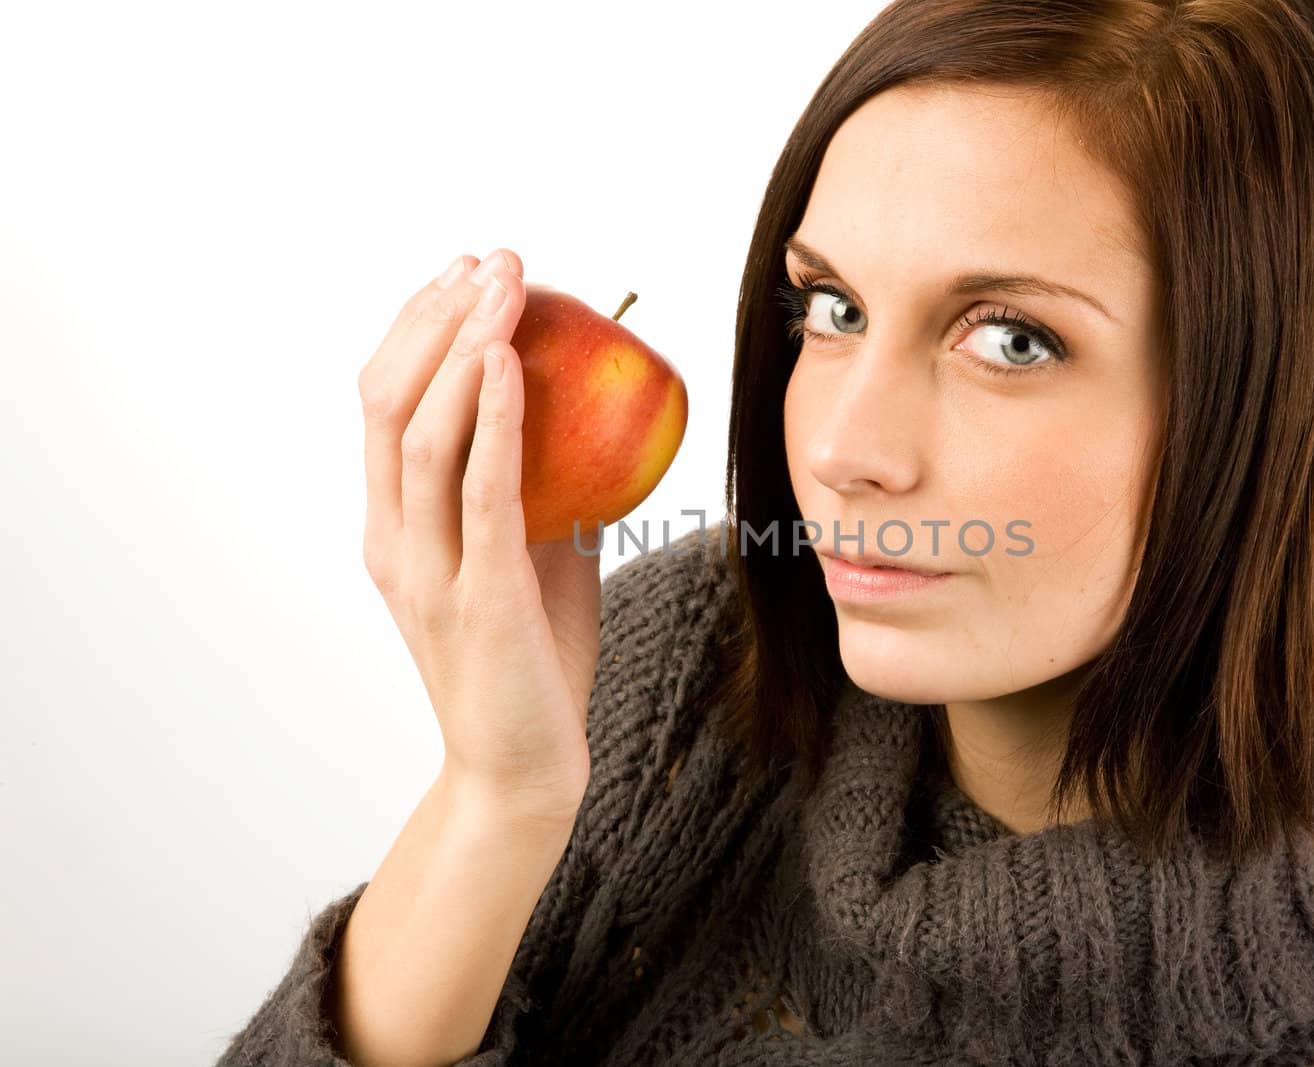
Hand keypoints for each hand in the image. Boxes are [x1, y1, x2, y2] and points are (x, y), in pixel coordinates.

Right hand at [356, 249, 600, 817]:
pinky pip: (481, 493)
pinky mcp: (476, 598)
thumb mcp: (535, 562)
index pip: (382, 404)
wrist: (522, 770)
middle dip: (435, 318)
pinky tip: (513, 364)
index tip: (464, 274)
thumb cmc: (531, 664)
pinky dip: (495, 420)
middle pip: (387, 400)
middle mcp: (392, 540)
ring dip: (463, 349)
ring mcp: (426, 570)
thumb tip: (595, 427)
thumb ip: (543, 497)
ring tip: (503, 287)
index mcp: (393, 528)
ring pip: (421, 435)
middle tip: (489, 259)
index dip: (415, 330)